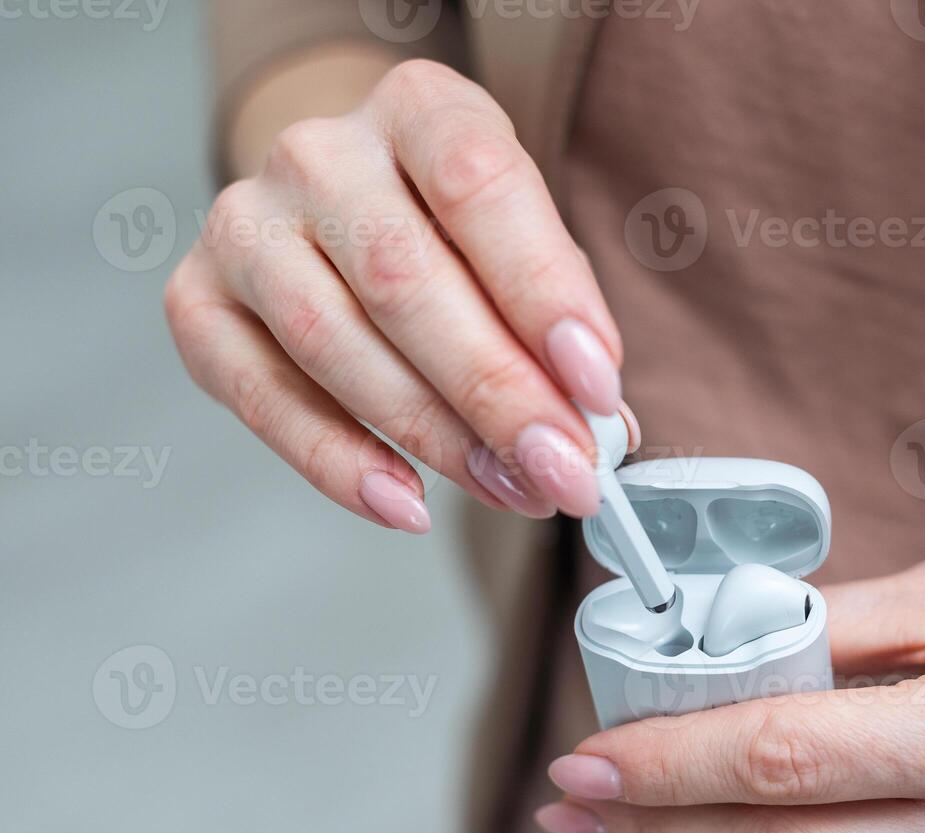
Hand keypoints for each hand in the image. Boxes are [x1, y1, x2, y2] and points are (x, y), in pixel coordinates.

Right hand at [164, 60, 629, 531]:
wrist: (345, 210)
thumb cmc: (452, 231)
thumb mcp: (522, 239)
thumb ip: (558, 319)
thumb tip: (597, 425)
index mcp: (416, 109)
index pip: (477, 184)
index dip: (542, 291)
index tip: (596, 383)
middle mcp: (318, 155)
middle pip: (404, 277)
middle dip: (497, 392)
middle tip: (563, 469)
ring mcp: (245, 226)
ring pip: (334, 343)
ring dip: (433, 436)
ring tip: (510, 488)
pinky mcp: (198, 302)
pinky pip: (265, 397)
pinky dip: (339, 461)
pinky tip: (407, 502)